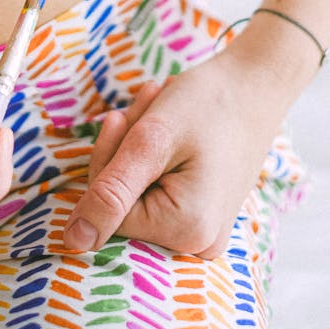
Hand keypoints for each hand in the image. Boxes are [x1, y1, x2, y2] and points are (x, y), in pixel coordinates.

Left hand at [62, 47, 298, 258]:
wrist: (255, 84)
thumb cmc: (207, 103)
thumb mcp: (151, 140)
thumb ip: (111, 192)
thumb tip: (73, 241)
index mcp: (186, 229)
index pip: (108, 211)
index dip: (107, 161)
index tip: (122, 117)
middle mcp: (198, 245)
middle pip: (124, 205)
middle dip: (123, 151)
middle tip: (146, 103)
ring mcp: (204, 233)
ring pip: (138, 194)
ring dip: (136, 148)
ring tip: (159, 106)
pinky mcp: (204, 216)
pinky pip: (159, 193)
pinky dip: (153, 157)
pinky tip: (167, 126)